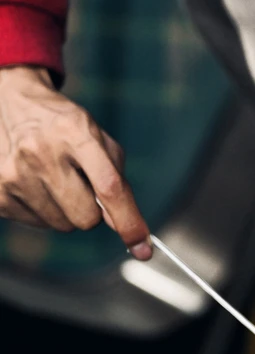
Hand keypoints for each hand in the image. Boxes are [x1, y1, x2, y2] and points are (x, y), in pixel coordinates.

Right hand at [0, 66, 151, 259]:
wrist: (11, 105)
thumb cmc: (63, 127)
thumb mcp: (97, 139)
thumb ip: (117, 180)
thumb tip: (121, 225)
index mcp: (74, 132)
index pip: (109, 187)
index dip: (128, 221)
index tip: (142, 248)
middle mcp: (40, 152)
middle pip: (86, 217)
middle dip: (92, 210)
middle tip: (81, 186)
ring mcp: (14, 173)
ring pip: (62, 224)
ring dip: (66, 210)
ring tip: (54, 179)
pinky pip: (37, 224)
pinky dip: (44, 210)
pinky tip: (35, 183)